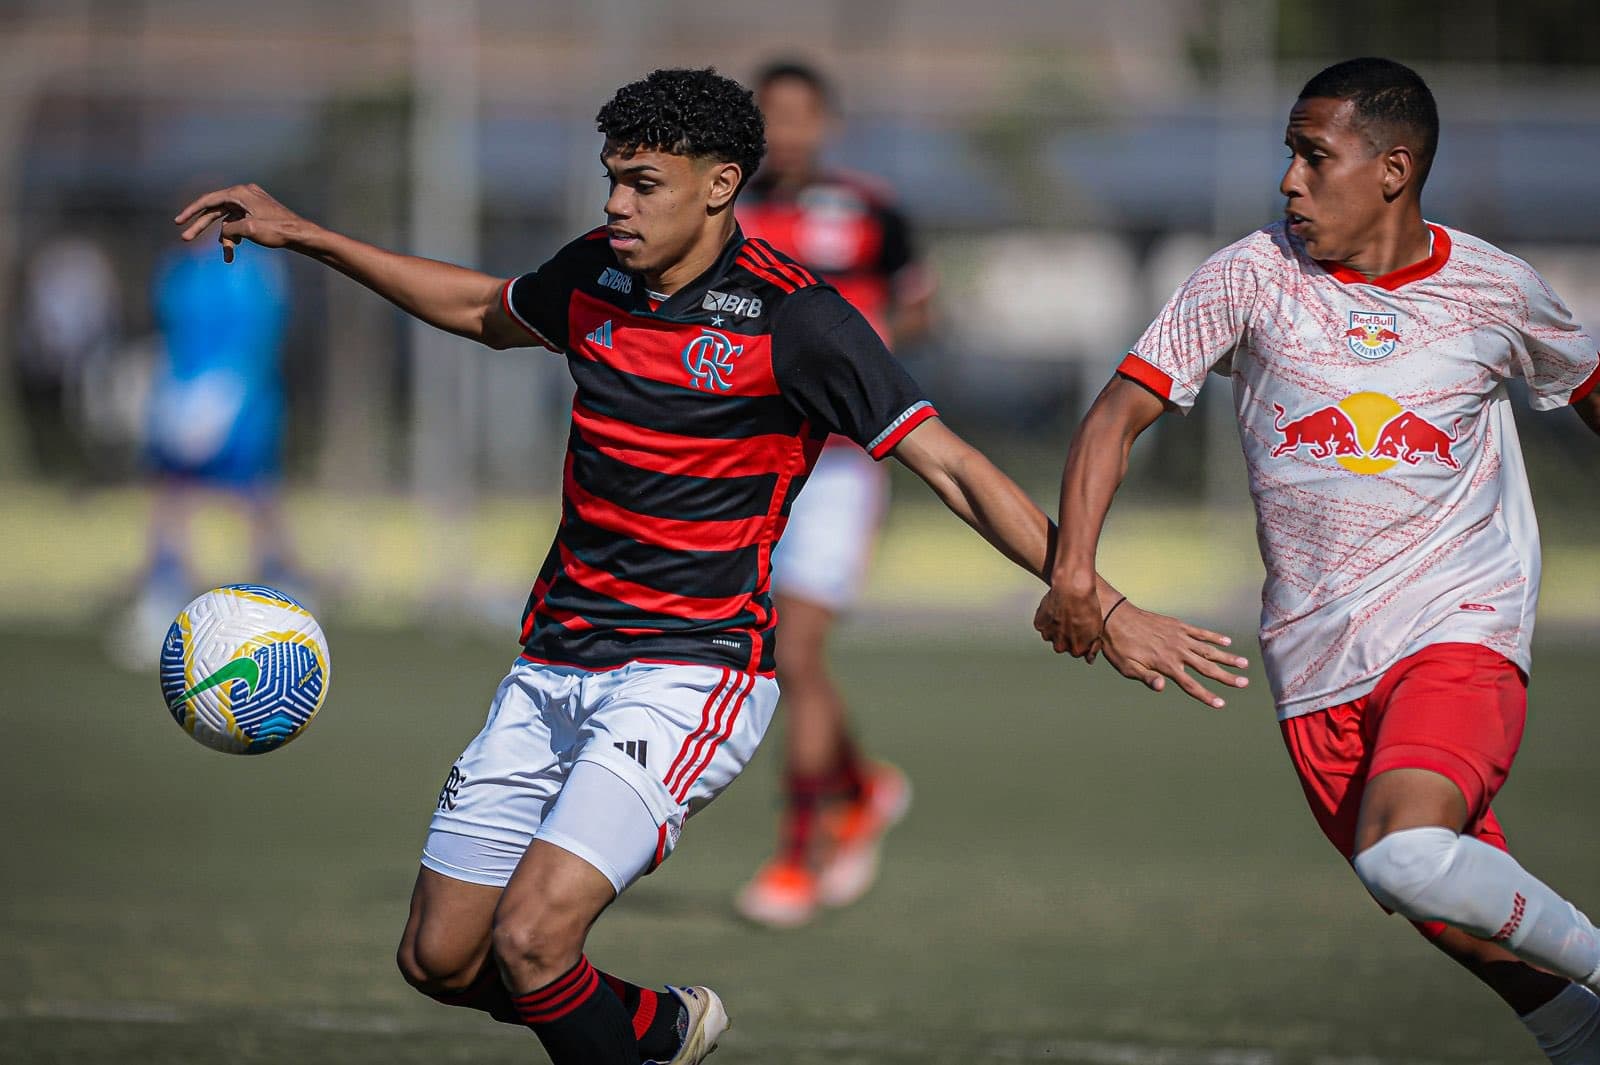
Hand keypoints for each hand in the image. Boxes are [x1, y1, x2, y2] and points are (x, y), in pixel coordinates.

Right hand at [174, 183, 309, 262]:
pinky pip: (238, 223)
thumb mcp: (249, 230)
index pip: (208, 200)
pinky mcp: (256, 212)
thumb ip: (229, 229)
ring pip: (227, 220)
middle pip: (215, 210)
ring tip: (227, 256)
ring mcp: (250, 203)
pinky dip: (234, 235)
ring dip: (224, 238)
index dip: (191, 211)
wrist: (301, 234)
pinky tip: (235, 249)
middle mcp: (244, 194)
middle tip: (186, 239)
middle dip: (201, 226)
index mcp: (240, 193)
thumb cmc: (278, 231)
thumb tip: (222, 232)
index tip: (179, 222)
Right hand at [1033, 580, 1105, 660]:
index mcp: (1077, 649)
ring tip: (1064, 613)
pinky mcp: (1040, 624)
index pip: (1077, 651)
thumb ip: (1092, 646)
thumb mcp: (1097, 628)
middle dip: (1066, 635)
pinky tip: (1055, 609)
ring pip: (1052, 635)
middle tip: (1072, 619)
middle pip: (1062, 644)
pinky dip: (1047, 619)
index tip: (1082, 628)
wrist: (1073, 588)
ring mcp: (1049, 635)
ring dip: (1056, 627)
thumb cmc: (1088, 606)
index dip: (1080, 639)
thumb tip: (1089, 659)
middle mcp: (1061, 645)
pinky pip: (1043, 625)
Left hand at [1099, 601, 1250, 708]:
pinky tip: (1227, 642)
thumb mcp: (1128, 668)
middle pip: (1207, 667)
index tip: (1221, 704)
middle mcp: (1177, 651)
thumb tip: (1162, 688)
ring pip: (1208, 649)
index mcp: (1166, 665)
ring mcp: (1179, 637)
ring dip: (1227, 657)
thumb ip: (1147, 678)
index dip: (1206, 696)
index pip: (1191, 685)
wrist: (1115, 617)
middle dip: (1227, 677)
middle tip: (1245, 683)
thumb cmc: (1119, 646)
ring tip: (1244, 663)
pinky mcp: (1177, 625)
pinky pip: (1200, 632)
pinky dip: (1214, 637)